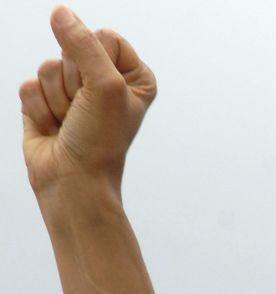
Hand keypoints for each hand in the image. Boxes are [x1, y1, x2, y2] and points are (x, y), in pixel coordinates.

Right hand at [20, 6, 156, 196]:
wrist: (74, 183)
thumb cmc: (99, 143)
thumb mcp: (105, 86)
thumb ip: (84, 43)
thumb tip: (60, 12)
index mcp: (133, 77)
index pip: (106, 37)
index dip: (97, 64)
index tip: (104, 97)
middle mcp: (104, 82)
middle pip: (73, 48)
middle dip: (73, 83)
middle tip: (83, 113)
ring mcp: (73, 93)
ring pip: (48, 66)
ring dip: (56, 99)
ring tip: (69, 124)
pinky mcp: (45, 103)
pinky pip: (30, 85)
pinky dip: (38, 109)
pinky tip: (53, 129)